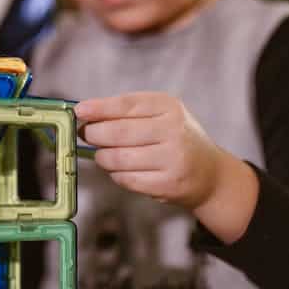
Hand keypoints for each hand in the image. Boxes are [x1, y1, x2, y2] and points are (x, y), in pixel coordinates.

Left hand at [75, 92, 257, 242]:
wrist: (210, 174)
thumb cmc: (176, 139)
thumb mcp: (161, 115)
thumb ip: (127, 112)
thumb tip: (86, 115)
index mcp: (169, 107)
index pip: (126, 104)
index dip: (98, 108)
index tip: (79, 111)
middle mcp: (173, 130)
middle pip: (117, 132)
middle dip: (94, 134)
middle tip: (87, 135)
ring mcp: (172, 159)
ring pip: (117, 158)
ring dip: (102, 157)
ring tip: (104, 155)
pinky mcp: (167, 184)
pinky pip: (126, 179)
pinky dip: (116, 175)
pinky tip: (120, 170)